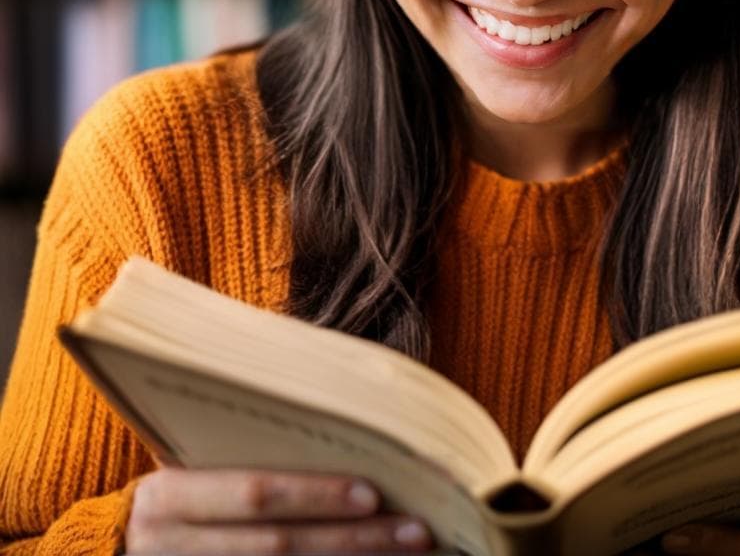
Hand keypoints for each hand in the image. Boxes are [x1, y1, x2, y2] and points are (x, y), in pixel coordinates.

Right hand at [125, 468, 434, 552]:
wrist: (106, 555)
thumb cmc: (166, 496)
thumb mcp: (182, 464)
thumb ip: (241, 448)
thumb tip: (334, 414)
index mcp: (169, 496)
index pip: (254, 495)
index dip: (315, 495)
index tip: (375, 491)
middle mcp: (172, 545)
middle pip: (278, 547)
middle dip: (353, 539)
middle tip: (418, 528)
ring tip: (409, 551)